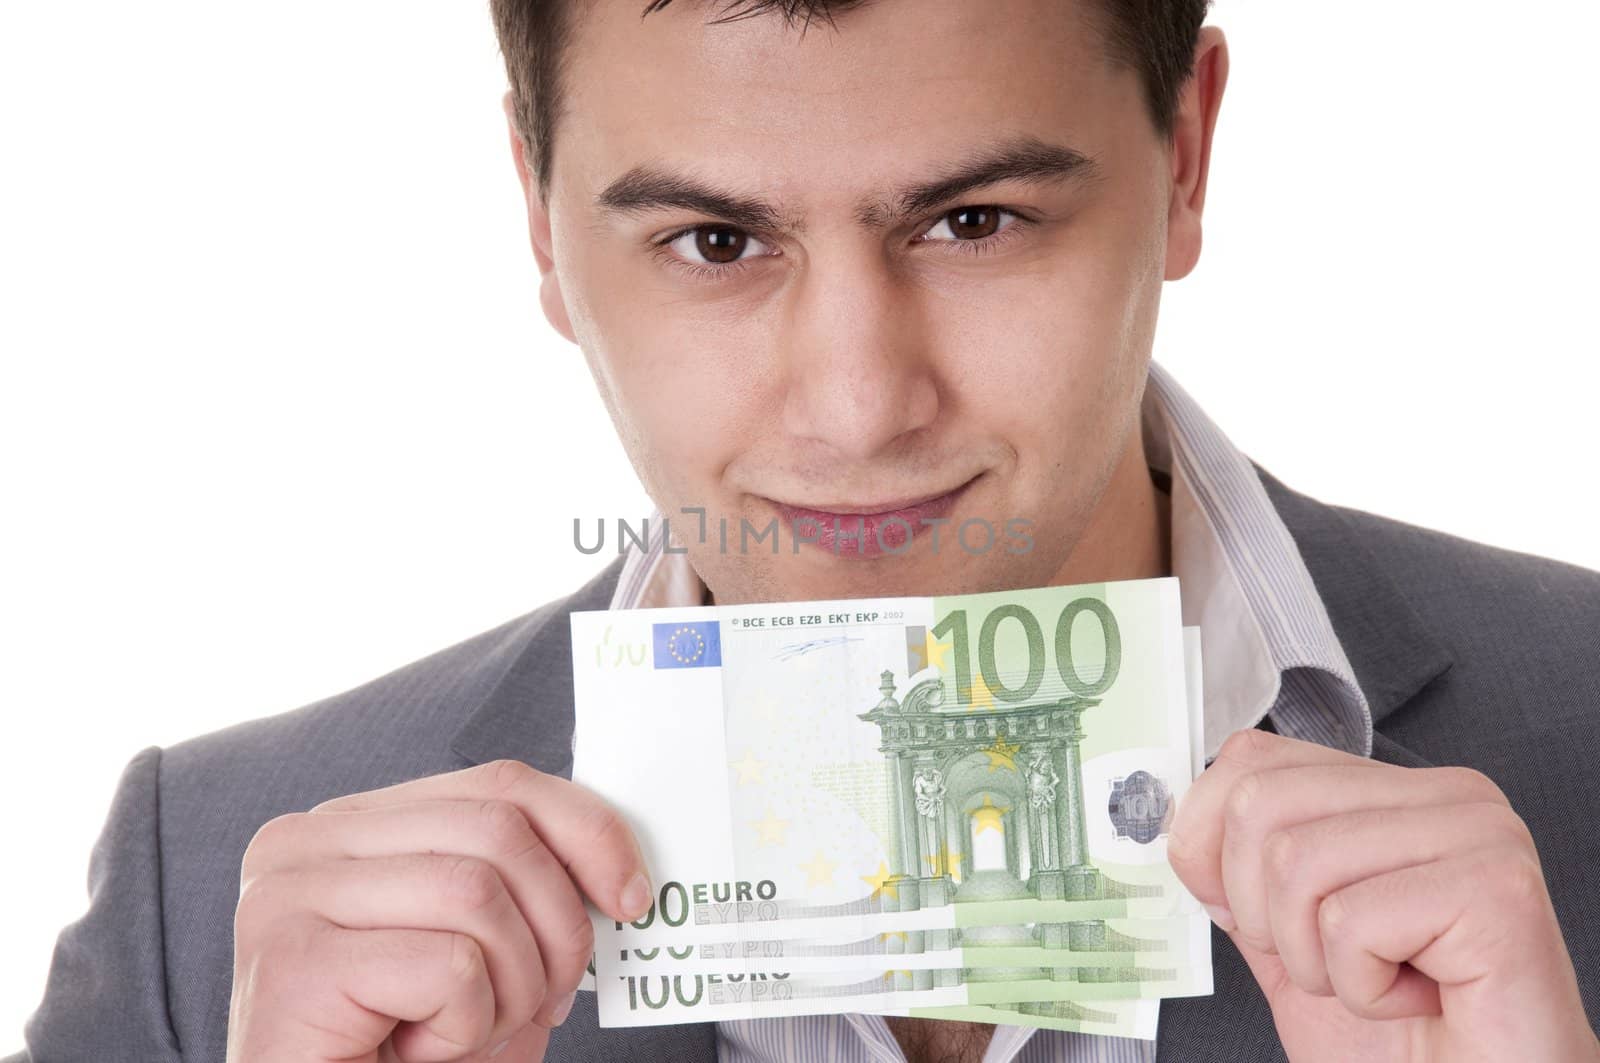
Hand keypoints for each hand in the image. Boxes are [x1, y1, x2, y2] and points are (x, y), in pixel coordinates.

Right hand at [225, 759, 652, 1061]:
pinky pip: (448, 967)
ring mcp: (288, 898)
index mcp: (348, 825)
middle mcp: (305, 843)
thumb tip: (618, 869)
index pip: (499, 785)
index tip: (631, 895)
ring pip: (478, 894)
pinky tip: (418, 1052)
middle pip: (499, 832)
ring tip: (467, 1033)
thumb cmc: (395, 1050)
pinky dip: (464, 1027)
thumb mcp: (476, 951)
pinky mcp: (295, 966)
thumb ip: (521, 887)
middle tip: (548, 1000)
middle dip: (557, 927)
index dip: (586, 830)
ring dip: (509, 988)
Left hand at [1168, 728, 1598, 1061]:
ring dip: (1315, 959)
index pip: (1250, 760)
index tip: (1256, 918)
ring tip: (1384, 982)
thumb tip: (1178, 826)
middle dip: (1264, 913)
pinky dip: (1364, 988)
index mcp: (1396, 793)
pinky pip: (1352, 922)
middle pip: (1259, 804)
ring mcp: (1479, 833)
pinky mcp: (1497, 888)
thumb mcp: (1291, 945)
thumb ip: (1241, 878)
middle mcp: (1447, 796)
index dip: (1213, 850)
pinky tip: (1419, 999)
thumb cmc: (1405, 1048)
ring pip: (1297, 862)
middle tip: (1335, 964)